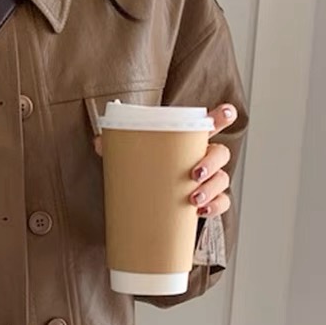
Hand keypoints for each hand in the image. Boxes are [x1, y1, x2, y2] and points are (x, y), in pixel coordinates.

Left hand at [93, 102, 237, 218]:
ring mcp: (207, 180)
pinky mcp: (207, 201)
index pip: (209, 125)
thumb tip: (99, 142)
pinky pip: (221, 203)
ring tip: (193, 199)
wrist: (146, 200)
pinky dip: (216, 206)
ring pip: (222, 179)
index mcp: (188, 142)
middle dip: (212, 162)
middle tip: (194, 173)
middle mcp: (202, 158)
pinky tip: (202, 211)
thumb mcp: (130, 155)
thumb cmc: (146, 170)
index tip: (226, 113)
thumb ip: (115, 146)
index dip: (221, 116)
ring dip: (212, 188)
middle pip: (220, 154)